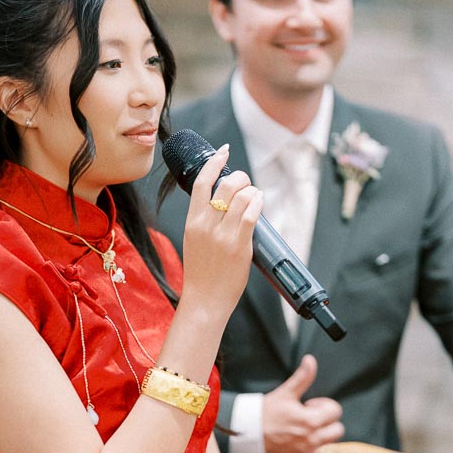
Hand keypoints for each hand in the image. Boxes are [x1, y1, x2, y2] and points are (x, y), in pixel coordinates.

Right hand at [180, 145, 262, 323]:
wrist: (204, 300)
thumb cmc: (201, 274)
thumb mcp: (194, 241)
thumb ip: (204, 221)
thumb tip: (223, 200)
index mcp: (192, 221)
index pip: (202, 182)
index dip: (215, 162)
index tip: (224, 152)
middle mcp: (206, 225)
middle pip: (226, 184)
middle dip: (240, 178)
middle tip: (245, 184)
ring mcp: (223, 235)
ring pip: (242, 196)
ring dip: (252, 191)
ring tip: (255, 196)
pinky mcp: (239, 245)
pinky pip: (252, 213)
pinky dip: (258, 202)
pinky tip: (260, 202)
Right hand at [262, 354, 344, 452]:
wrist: (244, 437)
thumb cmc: (264, 414)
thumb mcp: (285, 393)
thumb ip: (302, 378)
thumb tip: (311, 360)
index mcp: (310, 421)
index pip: (336, 411)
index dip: (324, 405)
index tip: (309, 406)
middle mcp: (311, 440)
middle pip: (337, 430)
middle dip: (326, 422)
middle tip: (309, 419)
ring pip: (330, 445)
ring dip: (321, 437)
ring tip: (304, 432)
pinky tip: (297, 445)